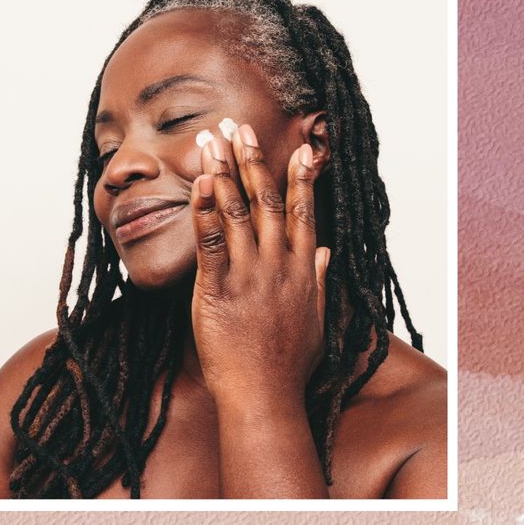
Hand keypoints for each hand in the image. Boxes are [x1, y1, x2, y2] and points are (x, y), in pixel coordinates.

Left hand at [189, 124, 330, 407]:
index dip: (301, 177)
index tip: (300, 147)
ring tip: (210, 142)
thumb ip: (319, 281)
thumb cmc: (287, 365)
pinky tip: (197, 186)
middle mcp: (280, 267)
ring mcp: (250, 277)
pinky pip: (210, 244)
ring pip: (237, 214)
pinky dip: (203, 212)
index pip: (305, 213)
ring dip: (222, 173)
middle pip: (268, 201)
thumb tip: (326, 253)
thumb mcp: (315, 320)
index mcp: (304, 272)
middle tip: (240, 127)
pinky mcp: (218, 291)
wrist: (264, 397)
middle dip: (253, 160)